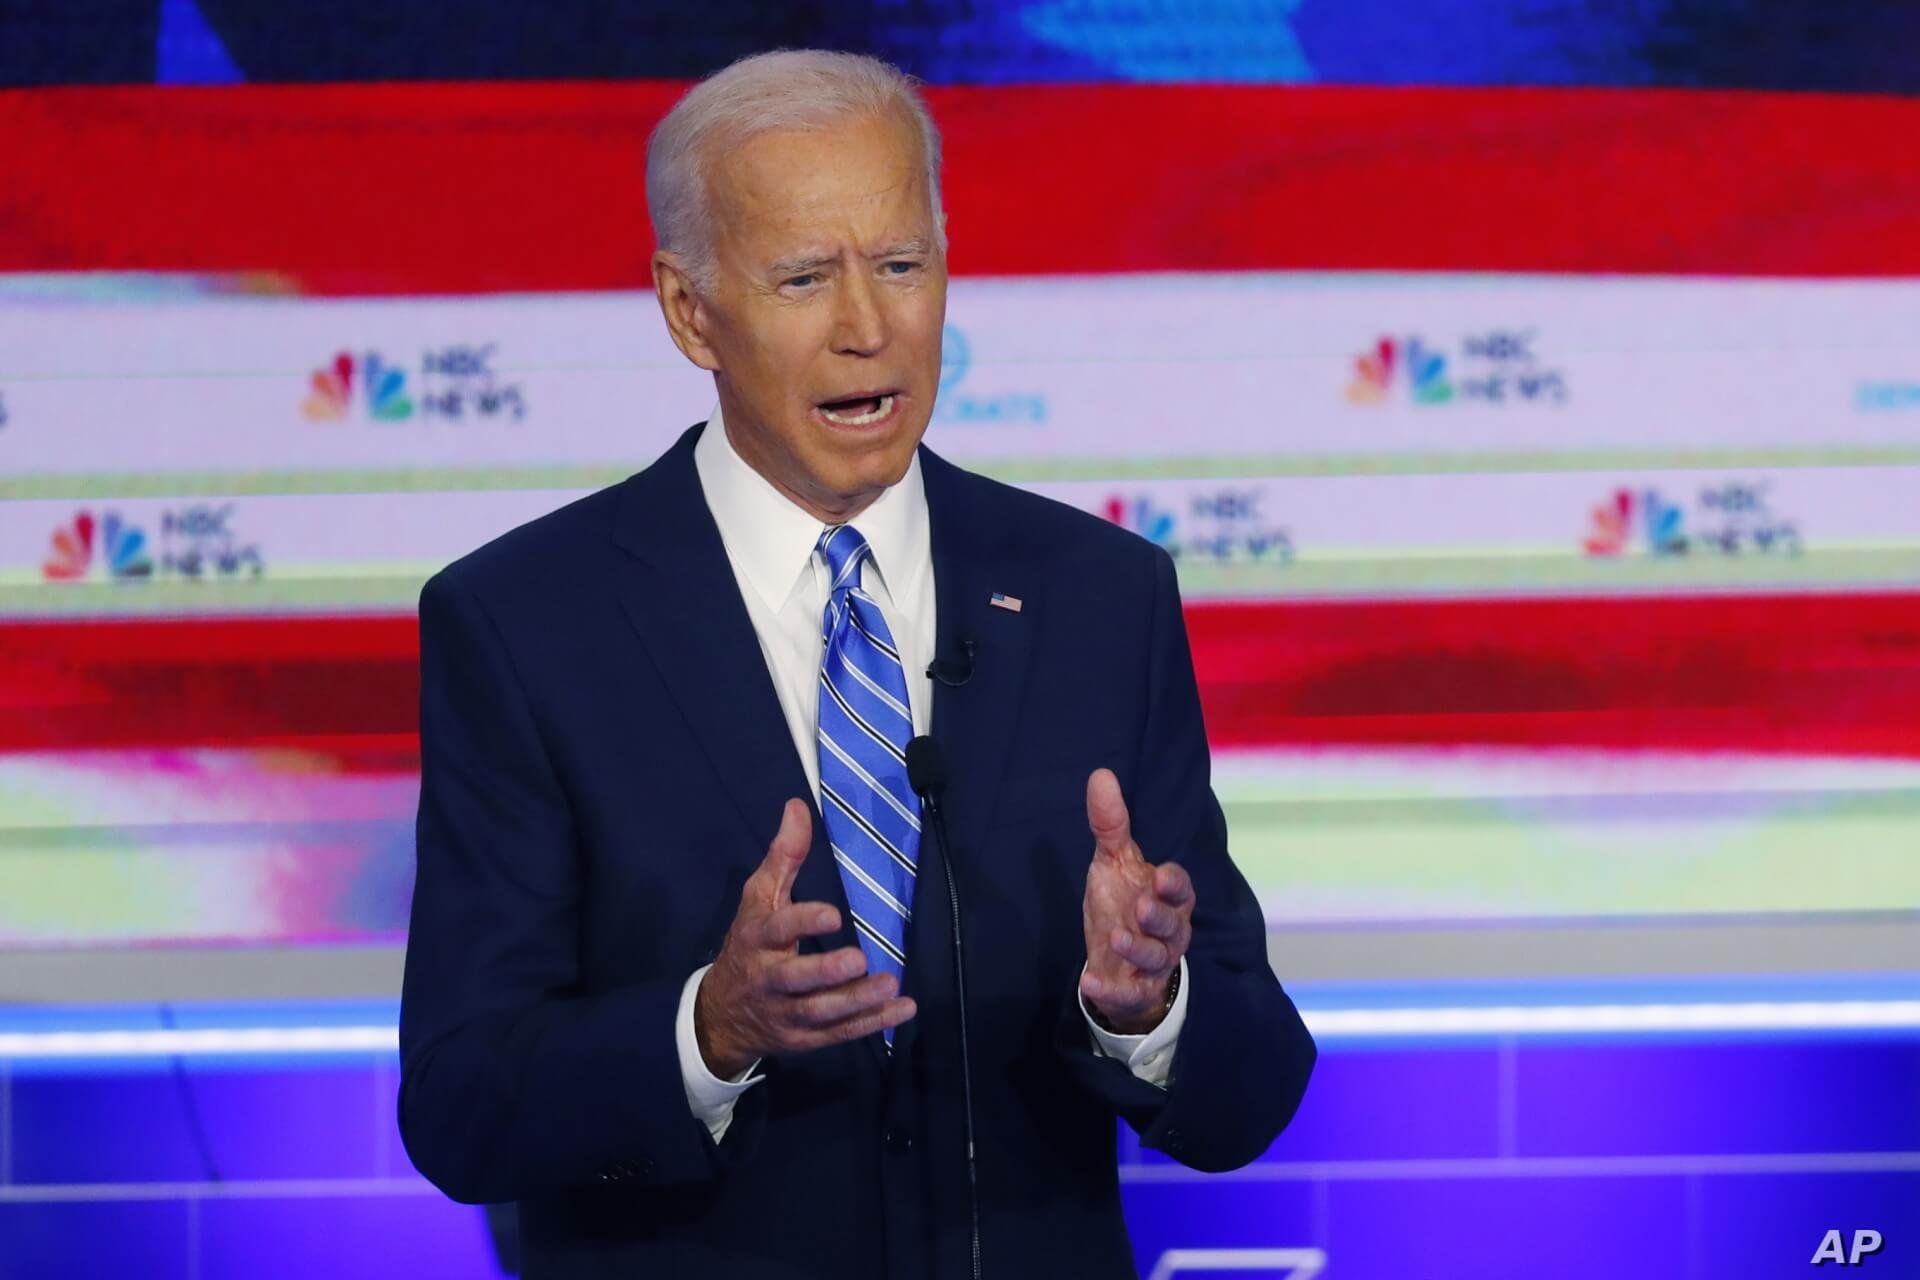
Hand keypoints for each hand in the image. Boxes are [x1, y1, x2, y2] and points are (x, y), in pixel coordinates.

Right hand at [694, 799, 916, 1077]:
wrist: (719, 1015)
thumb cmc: (749, 945)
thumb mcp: (759, 899)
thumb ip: (783, 855)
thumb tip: (798, 806)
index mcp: (757, 939)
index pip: (777, 930)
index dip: (802, 923)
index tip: (833, 915)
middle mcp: (770, 979)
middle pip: (795, 979)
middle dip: (825, 973)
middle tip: (859, 959)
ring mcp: (786, 1013)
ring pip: (820, 1012)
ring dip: (856, 1001)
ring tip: (890, 984)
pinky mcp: (804, 1039)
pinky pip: (839, 1033)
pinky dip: (871, 1023)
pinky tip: (902, 1009)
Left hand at [1079, 769, 1194, 1034]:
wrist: (1118, 962)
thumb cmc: (1124, 904)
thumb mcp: (1115, 863)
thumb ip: (1111, 825)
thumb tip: (1101, 774)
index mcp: (1167, 897)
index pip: (1181, 888)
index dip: (1173, 883)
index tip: (1159, 875)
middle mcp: (1168, 931)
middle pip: (1173, 925)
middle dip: (1160, 917)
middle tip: (1141, 908)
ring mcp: (1153, 963)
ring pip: (1155, 958)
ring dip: (1137, 949)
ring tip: (1116, 938)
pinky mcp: (1134, 990)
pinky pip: (1127, 993)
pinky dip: (1109, 990)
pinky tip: (1089, 982)